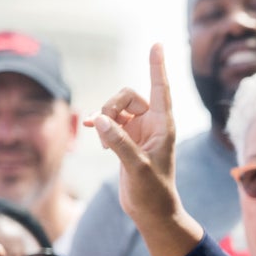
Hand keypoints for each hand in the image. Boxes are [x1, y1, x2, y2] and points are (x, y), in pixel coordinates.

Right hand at [87, 44, 203, 255]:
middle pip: (128, 95)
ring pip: (117, 107)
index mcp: (164, 126)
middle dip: (113, 105)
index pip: (161, 89)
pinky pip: (109, 120)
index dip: (158, 66)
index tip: (157, 44)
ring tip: (107, 144)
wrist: (152, 211)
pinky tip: (91, 128)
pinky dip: (100, 123)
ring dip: (106, 118)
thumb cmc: (153, 192)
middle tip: (106, 127)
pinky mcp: (127, 140)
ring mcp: (139, 131)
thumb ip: (120, 143)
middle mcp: (153, 124)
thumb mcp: (137, 168)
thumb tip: (101, 120)